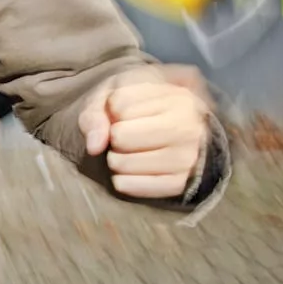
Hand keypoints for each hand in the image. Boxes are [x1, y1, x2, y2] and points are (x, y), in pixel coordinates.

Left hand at [78, 66, 209, 198]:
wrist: (174, 133)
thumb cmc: (140, 110)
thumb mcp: (116, 96)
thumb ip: (96, 114)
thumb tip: (94, 147)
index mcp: (177, 98)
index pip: (119, 104)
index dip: (112, 110)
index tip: (126, 113)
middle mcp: (188, 128)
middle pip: (120, 136)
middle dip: (114, 136)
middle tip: (126, 136)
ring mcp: (187, 159)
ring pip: (123, 163)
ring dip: (116, 159)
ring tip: (131, 152)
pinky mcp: (179, 185)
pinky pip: (130, 187)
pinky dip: (121, 181)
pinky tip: (131, 171)